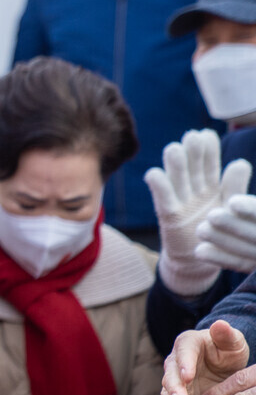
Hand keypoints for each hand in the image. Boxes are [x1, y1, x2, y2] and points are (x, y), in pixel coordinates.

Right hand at [145, 130, 249, 295]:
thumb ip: (234, 187)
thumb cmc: (216, 233)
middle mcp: (193, 189)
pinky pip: (163, 199)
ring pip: (177, 179)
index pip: (209, 163)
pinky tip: (154, 174)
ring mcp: (180, 201)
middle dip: (192, 152)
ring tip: (174, 148)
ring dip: (174, 165)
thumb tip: (240, 162)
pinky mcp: (169, 216)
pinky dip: (158, 186)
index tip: (207, 134)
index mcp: (210, 186)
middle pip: (192, 167)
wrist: (198, 260)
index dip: (208, 149)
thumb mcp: (229, 208)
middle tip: (192, 136)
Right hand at [149, 320, 250, 394]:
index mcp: (187, 345)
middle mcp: (175, 363)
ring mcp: (174, 381)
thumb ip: (226, 335)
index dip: (185, 364)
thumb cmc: (227, 351)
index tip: (188, 375)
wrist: (223, 367)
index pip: (184, 353)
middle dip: (175, 389)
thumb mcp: (232, 342)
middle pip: (171, 375)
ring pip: (167, 392)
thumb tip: (220, 324)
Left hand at [197, 192, 255, 273]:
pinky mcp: (253, 267)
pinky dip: (219, 259)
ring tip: (201, 230)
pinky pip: (237, 265)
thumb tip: (238, 164)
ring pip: (247, 252)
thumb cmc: (241, 212)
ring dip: (223, 241)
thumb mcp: (237, 200)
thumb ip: (237, 186)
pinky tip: (199, 252)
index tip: (232, 202)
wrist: (241, 239)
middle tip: (211, 215)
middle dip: (233, 225)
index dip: (251, 209)